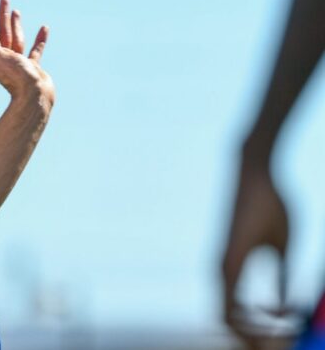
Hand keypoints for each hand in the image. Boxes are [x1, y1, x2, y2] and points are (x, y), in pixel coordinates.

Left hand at [0, 0, 54, 104]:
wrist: (35, 98)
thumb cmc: (17, 79)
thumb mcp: (0, 59)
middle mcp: (4, 57)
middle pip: (2, 30)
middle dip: (2, 14)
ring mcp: (19, 62)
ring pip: (17, 38)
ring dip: (16, 24)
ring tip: (16, 11)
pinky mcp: (32, 67)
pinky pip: (35, 49)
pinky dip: (39, 39)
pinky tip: (44, 29)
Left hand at [221, 161, 290, 347]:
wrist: (256, 175)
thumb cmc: (270, 207)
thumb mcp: (283, 250)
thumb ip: (282, 281)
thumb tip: (285, 311)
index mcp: (232, 272)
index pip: (233, 318)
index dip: (255, 336)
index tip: (283, 340)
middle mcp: (221, 272)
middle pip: (227, 325)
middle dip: (254, 342)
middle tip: (282, 347)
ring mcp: (221, 267)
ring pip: (226, 320)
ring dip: (254, 336)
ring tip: (283, 337)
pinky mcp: (227, 259)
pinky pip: (229, 304)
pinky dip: (252, 321)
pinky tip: (278, 322)